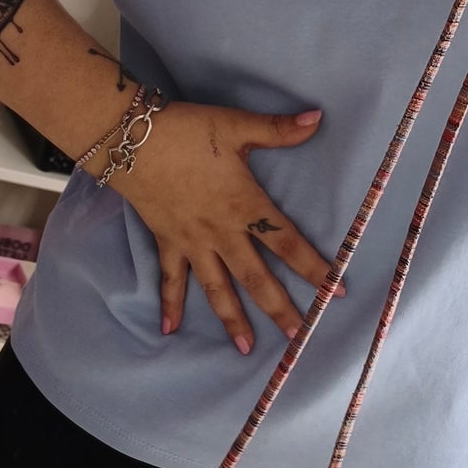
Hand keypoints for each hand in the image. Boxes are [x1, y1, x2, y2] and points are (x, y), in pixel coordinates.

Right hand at [120, 102, 335, 351]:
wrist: (129, 141)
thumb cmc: (186, 131)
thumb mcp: (235, 126)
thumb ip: (278, 130)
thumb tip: (318, 119)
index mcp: (244, 206)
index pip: (288, 244)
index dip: (315, 268)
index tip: (337, 291)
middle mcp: (221, 233)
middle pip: (256, 277)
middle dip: (278, 309)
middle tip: (298, 338)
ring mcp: (192, 242)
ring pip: (216, 288)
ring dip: (231, 319)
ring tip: (244, 348)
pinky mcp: (168, 241)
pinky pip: (170, 278)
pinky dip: (169, 303)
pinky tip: (169, 330)